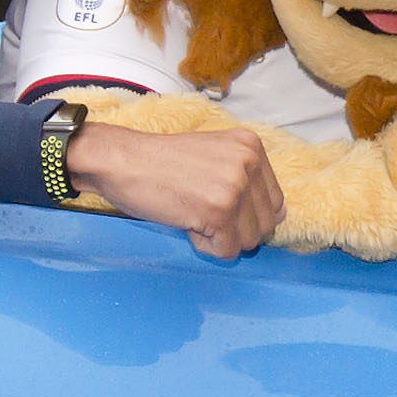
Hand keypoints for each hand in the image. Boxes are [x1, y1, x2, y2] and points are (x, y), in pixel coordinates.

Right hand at [68, 116, 282, 256]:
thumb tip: (274, 219)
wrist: (120, 161)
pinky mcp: (220, 211)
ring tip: (192, 212)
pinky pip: (226, 251)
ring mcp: (236, 186)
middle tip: (200, 210)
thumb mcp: (214, 156)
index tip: (216, 205)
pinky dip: (204, 246)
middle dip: (235, 229)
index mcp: (251, 146)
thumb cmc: (159, 162)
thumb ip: (245, 179)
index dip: (246, 215)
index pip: (275, 201)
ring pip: (249, 241)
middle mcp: (250, 162)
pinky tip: (185, 221)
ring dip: (219, 238)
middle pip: (266, 224)